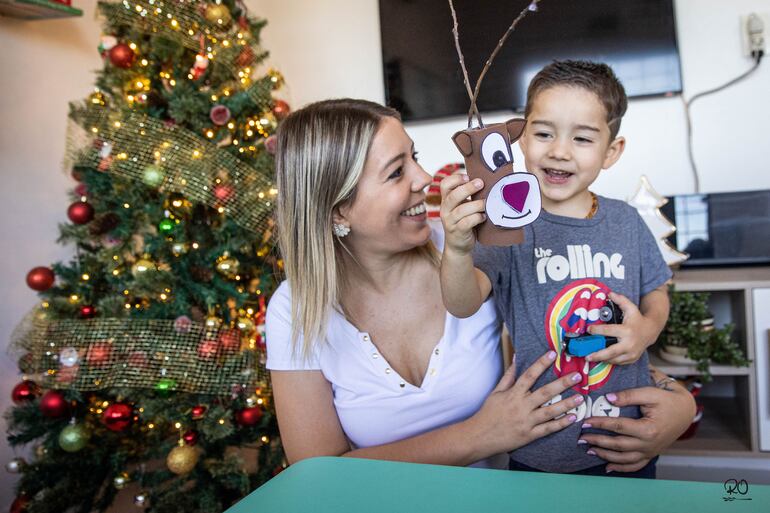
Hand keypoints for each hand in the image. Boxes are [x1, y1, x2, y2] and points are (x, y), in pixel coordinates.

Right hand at [439, 171, 484, 254]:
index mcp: (446, 200)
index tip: (467, 176)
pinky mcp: (458, 232)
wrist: (458, 245)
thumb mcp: (461, 206)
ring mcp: (450, 221)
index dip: (455, 178)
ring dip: (476, 205)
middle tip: (481, 183)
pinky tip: (483, 217)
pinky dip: (477, 218)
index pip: (444, 185)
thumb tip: (484, 180)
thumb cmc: (463, 222)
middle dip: (468, 188)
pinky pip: (467, 223)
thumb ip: (467, 195)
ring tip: (486, 203)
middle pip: (453, 196)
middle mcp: (445, 210)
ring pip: (461, 210)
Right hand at [469, 351, 583, 455]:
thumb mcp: (496, 392)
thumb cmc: (488, 413)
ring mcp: (527, 421)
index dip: (541, 364)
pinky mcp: (530, 435)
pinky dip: (560, 424)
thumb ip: (508, 376)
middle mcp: (521, 406)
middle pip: (545, 392)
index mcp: (513, 394)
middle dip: (562, 383)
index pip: (529, 375)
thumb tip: (517, 358)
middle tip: (577, 376)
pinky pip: (548, 429)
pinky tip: (573, 418)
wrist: (480, 436)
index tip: (553, 354)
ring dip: (567, 404)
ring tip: (580, 397)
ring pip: (550, 411)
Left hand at [578, 381, 695, 472]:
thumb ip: (629, 395)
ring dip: (605, 456)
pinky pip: (635, 465)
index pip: (618, 427)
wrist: (685, 411)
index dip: (600, 424)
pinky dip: (621, 468)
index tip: (585, 421)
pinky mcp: (651, 454)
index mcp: (648, 429)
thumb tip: (608, 398)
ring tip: (590, 450)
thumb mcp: (650, 393)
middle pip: (618, 445)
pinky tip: (608, 467)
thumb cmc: (667, 400)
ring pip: (624, 458)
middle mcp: (649, 444)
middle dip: (598, 441)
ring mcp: (650, 451)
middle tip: (581, 437)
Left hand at [586, 292, 657, 364]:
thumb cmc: (638, 319)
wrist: (651, 331)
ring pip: (614, 360)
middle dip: (598, 354)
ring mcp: (631, 353)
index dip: (597, 330)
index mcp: (627, 331)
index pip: (609, 331)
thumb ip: (621, 300)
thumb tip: (609, 293)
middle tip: (586, 356)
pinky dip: (609, 361)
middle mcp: (629, 344)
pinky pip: (618, 362)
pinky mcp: (632, 359)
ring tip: (591, 358)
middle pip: (611, 351)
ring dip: (602, 359)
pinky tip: (601, 359)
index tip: (588, 330)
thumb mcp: (631, 307)